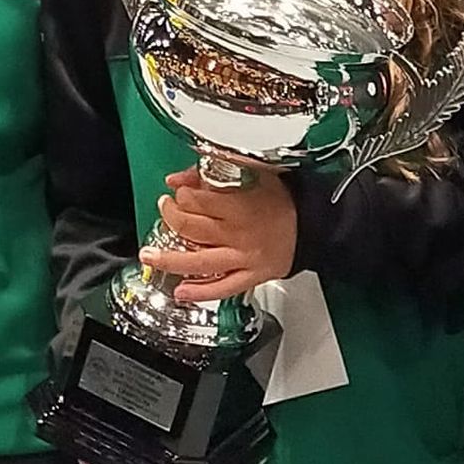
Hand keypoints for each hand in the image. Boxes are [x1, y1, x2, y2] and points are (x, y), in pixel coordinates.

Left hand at [145, 168, 297, 301]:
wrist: (313, 225)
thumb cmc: (284, 199)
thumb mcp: (252, 174)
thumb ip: (212, 172)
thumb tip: (179, 177)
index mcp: (239, 205)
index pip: (196, 200)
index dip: (181, 195)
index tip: (178, 192)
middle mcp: (239, 233)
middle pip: (191, 228)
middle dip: (170, 218)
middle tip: (165, 211)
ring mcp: (243, 258)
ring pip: (200, 262)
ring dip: (170, 260)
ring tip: (150, 256)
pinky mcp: (251, 276)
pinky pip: (223, 288)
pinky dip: (201, 292)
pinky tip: (182, 291)